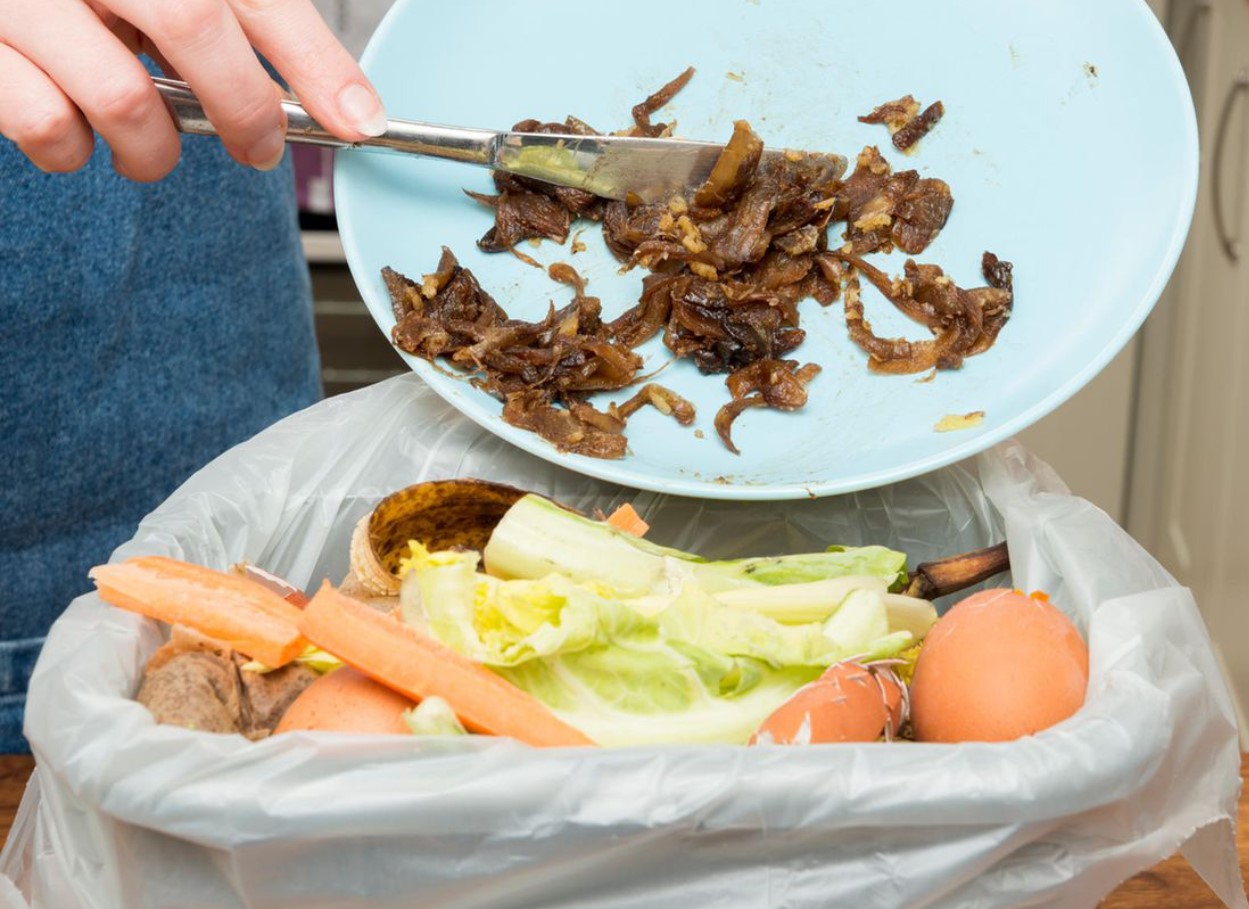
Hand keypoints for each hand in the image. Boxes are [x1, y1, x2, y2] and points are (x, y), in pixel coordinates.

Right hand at [0, 0, 386, 179]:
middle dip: (244, 108)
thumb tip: (340, 104)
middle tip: (257, 147)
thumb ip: (234, 25)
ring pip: (122, 96)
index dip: (316, 60)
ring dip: (152, 150)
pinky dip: (71, 148)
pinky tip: (72, 126)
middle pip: (193, 22)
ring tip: (148, 144)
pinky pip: (46, 124)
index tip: (359, 120)